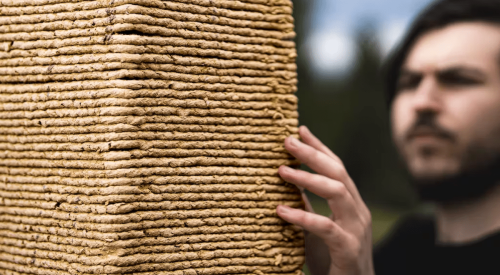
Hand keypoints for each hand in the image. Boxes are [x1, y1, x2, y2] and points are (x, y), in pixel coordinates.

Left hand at [277, 126, 373, 274]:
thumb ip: (306, 206)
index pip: (337, 167)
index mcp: (350, 204)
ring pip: (338, 192)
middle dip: (313, 154)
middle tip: (288, 140)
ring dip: (309, 178)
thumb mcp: (315, 228)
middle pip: (338, 173)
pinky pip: (326, 228)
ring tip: (281, 170)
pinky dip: (302, 217)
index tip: (300, 129)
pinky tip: (280, 211)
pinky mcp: (348, 248)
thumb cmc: (332, 258)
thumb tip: (287, 181)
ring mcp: (356, 229)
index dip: (319, 147)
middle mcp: (357, 211)